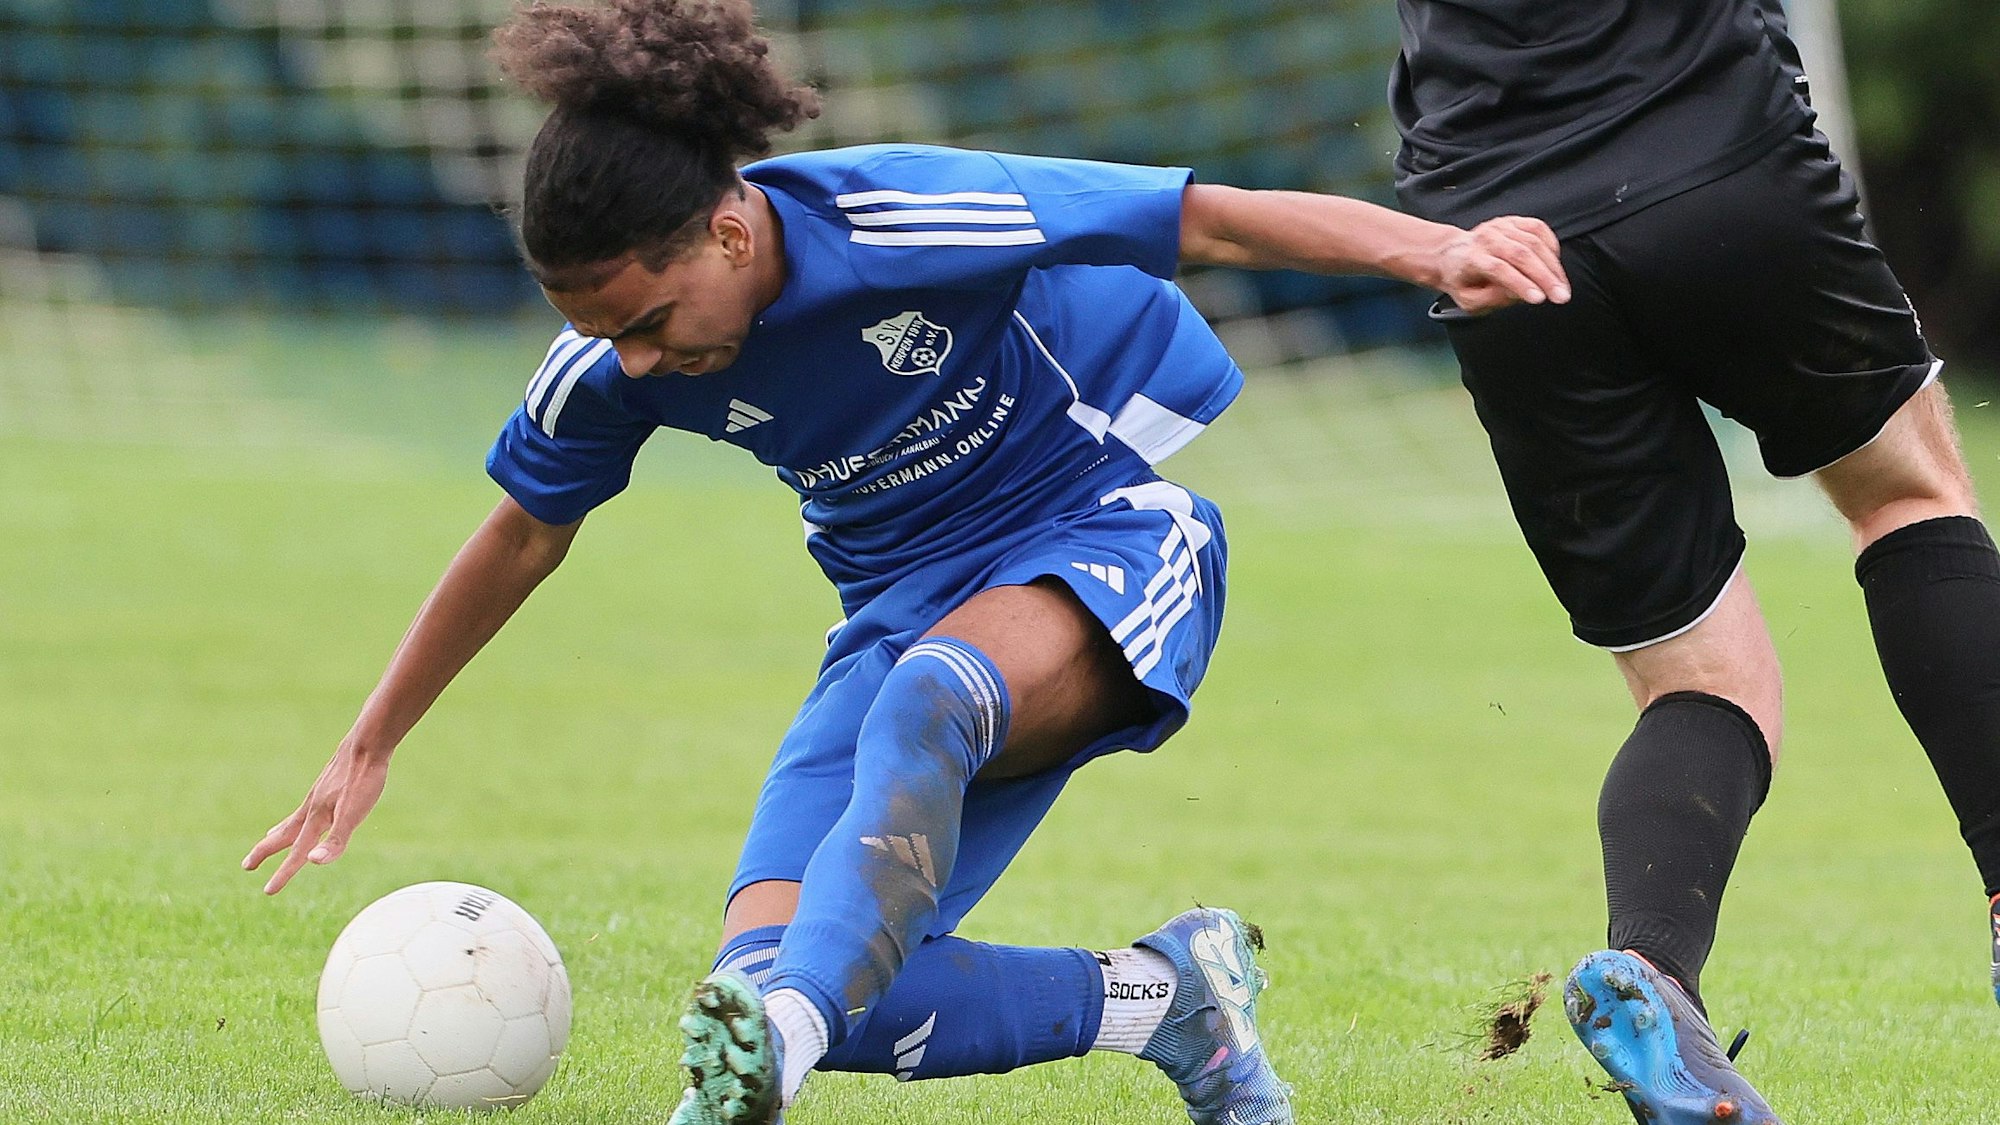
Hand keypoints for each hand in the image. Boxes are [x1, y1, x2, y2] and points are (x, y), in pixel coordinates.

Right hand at [242, 741, 389, 894]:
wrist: (369, 742)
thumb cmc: (364, 779)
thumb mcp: (354, 814)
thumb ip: (335, 840)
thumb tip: (311, 862)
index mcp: (317, 818)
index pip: (298, 853)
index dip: (284, 874)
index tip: (267, 892)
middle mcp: (312, 807)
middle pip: (283, 835)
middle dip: (265, 852)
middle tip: (246, 866)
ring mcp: (318, 794)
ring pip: (293, 819)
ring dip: (279, 833)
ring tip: (270, 836)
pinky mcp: (328, 784)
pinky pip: (308, 806)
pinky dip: (300, 815)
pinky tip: (309, 811)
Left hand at [1434, 215, 1569, 314]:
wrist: (1453, 254)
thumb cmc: (1463, 281)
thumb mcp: (1469, 301)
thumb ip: (1492, 299)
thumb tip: (1520, 294)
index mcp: (1470, 258)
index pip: (1499, 269)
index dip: (1521, 283)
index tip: (1540, 299)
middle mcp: (1485, 238)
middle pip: (1521, 254)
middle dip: (1545, 277)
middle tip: (1562, 297)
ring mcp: (1500, 226)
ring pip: (1534, 242)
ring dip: (1553, 266)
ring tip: (1562, 288)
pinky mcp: (1513, 221)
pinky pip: (1539, 229)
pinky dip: (1551, 247)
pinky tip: (1554, 265)